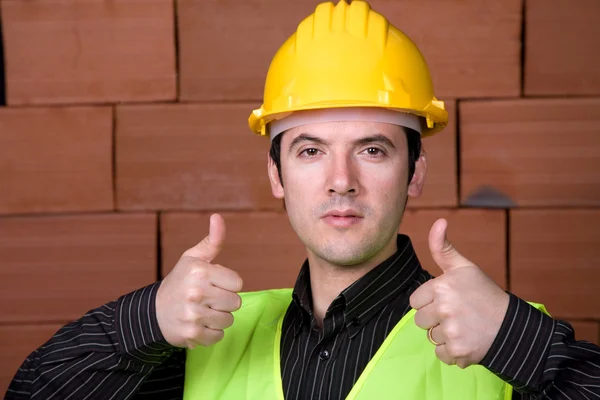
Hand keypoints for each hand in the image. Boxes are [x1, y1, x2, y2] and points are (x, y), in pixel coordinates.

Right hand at [156, 213, 243, 348]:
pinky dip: (211, 333)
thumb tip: (217, 217)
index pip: (238, 283)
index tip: (215, 284)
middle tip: (208, 299)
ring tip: (203, 311)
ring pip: (228, 320)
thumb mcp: (193, 258)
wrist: (153, 312)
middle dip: (225, 302)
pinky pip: (218, 336)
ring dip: (219, 318)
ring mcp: (193, 314)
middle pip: (235, 303)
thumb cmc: (180, 281)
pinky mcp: (191, 333)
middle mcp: (196, 292)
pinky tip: (199, 324)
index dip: (228, 284)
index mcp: (200, 271)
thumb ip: (212, 240)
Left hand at [409, 218, 508, 367]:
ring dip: (444, 335)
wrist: (512, 326)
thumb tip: (439, 221)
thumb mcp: (464, 267)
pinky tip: (467, 341)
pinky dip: (452, 352)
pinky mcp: (457, 351)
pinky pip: (440, 354)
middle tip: (458, 315)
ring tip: (465, 327)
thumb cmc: (485, 294)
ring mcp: (451, 331)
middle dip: (435, 319)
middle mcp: (444, 308)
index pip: (415, 301)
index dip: (429, 301)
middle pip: (419, 321)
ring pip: (430, 337)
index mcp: (442, 286)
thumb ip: (442, 248)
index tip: (448, 300)